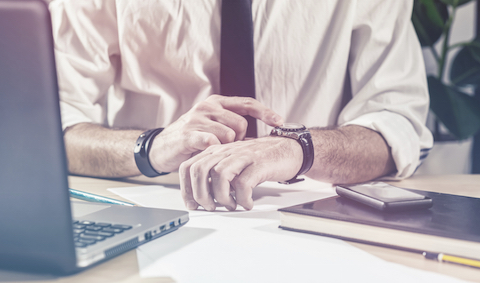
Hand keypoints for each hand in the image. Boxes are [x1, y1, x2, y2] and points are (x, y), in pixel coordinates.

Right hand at [149, 95, 282, 172]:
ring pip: (229, 134)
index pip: (247, 103)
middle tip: (226, 147)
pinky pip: (212, 142)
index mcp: (217, 103)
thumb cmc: (191, 139)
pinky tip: (207, 153)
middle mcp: (208, 107)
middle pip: (241, 123)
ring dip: (225, 148)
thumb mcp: (212, 126)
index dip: (265, 112)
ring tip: (213, 151)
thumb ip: (231, 125)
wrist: (161, 148)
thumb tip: (257, 135)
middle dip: (239, 139)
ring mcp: (197, 118)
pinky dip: (214, 150)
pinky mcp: (189, 133)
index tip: (279, 121)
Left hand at [179, 136, 302, 210]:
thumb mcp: (232, 163)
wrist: (288, 149)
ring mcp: (242, 156)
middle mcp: (226, 151)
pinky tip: (247, 203)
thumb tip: (200, 197)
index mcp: (216, 151)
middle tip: (211, 207)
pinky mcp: (258, 164)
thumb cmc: (259, 159)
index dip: (186, 188)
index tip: (192, 204)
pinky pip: (243, 184)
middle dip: (201, 194)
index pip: (188, 167)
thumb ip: (215, 174)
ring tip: (231, 205)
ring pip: (219, 176)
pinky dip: (243, 199)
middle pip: (199, 170)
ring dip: (222, 197)